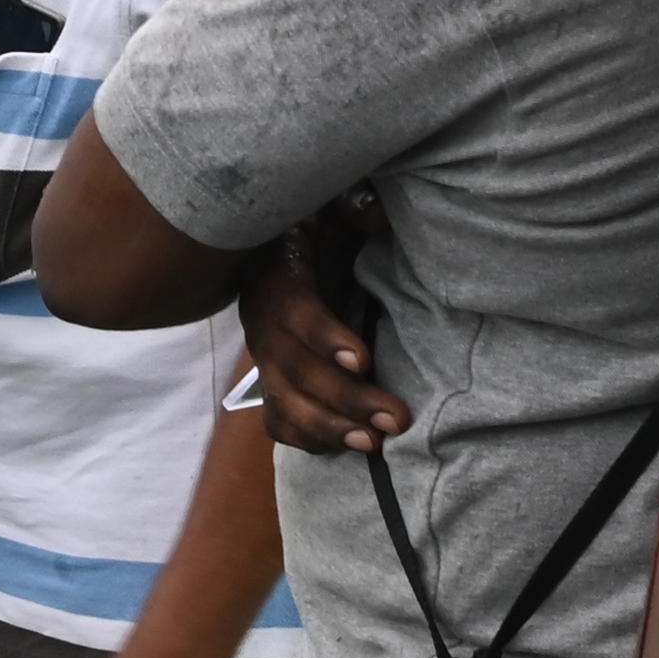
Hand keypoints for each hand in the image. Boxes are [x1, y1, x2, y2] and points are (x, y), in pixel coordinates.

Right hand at [239, 204, 412, 454]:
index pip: (294, 312)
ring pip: (284, 403)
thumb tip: (375, 213)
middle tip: (396, 418)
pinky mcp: (272, 382)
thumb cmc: (316, 227)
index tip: (363, 359)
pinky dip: (308, 440)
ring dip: (330, 428)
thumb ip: (352, 208)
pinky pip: (279, 421)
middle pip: (293, 370)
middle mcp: (263, 323)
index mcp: (277, 277)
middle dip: (345, 398)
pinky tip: (347, 449)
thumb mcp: (331, 208)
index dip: (324, 337)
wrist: (279, 248)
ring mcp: (265, 359)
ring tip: (375, 444)